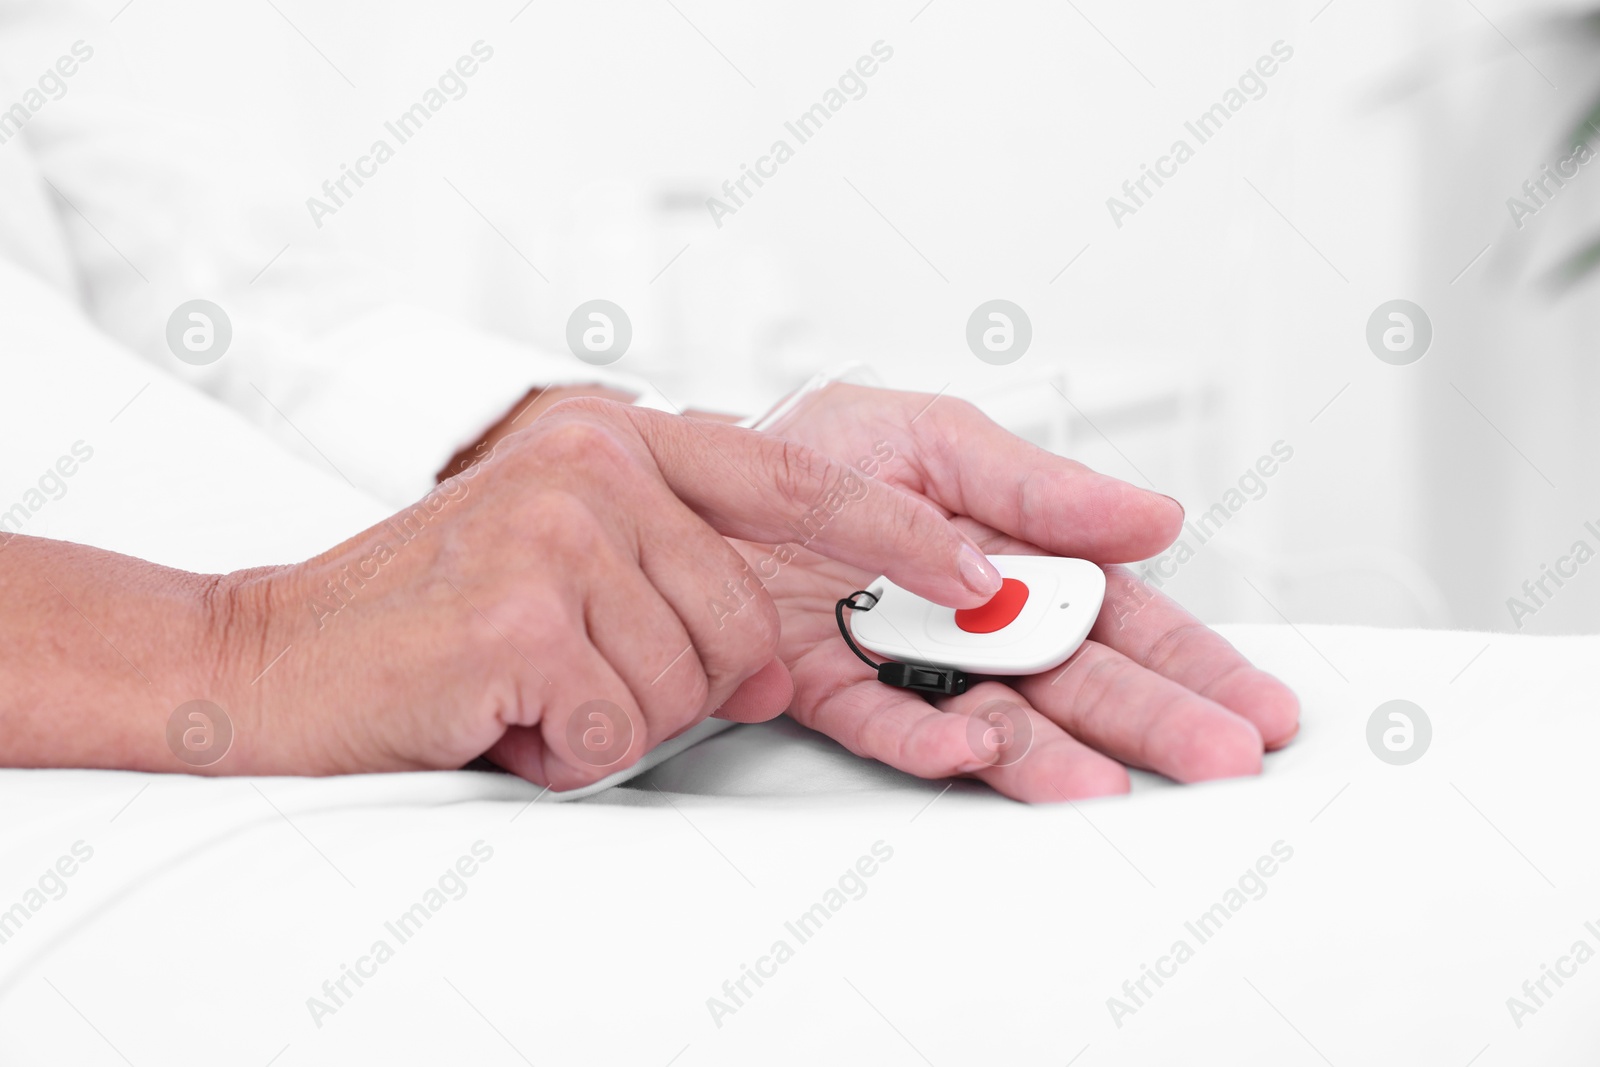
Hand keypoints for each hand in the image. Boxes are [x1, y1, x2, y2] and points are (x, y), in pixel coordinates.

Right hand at [218, 398, 1005, 788]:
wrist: (277, 658)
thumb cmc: (431, 621)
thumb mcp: (571, 567)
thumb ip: (683, 580)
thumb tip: (777, 662)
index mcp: (617, 436)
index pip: (795, 478)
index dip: (894, 532)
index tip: (973, 570)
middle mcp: (595, 460)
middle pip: (746, 620)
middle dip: (681, 683)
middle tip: (580, 676)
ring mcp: (558, 527)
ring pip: (692, 681)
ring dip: (616, 717)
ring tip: (531, 686)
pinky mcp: (524, 610)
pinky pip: (622, 725)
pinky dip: (568, 750)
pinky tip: (502, 710)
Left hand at [727, 383, 1300, 801]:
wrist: (700, 476)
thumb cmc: (819, 449)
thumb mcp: (941, 437)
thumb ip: (1041, 487)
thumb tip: (1150, 517)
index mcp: (1012, 557)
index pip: (1123, 616)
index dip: (1192, 661)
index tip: (1254, 703)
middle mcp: (971, 622)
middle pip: (1082, 680)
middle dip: (1156, 719)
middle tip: (1220, 759)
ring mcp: (908, 662)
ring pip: (1000, 721)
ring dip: (1055, 755)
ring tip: (1107, 784)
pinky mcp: (834, 690)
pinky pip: (888, 726)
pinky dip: (928, 742)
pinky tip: (971, 749)